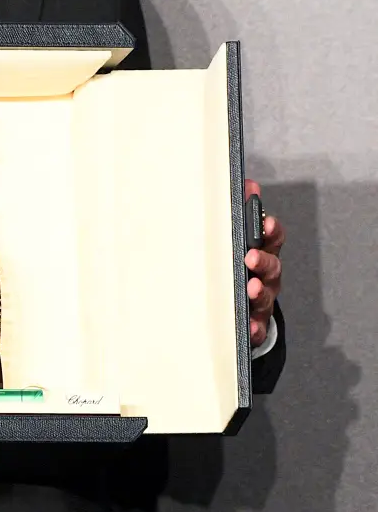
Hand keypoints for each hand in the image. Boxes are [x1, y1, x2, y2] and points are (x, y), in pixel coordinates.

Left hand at [244, 178, 283, 347]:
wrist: (241, 307)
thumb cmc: (239, 266)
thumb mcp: (239, 238)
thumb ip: (243, 212)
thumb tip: (247, 184)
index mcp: (263, 252)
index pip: (272, 238)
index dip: (271, 230)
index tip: (266, 222)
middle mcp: (267, 276)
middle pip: (272, 267)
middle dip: (264, 260)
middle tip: (251, 256)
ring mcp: (262, 301)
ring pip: (265, 296)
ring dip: (259, 290)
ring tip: (251, 287)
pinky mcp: (254, 324)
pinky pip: (256, 328)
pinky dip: (254, 328)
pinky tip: (249, 327)